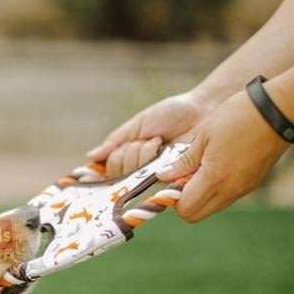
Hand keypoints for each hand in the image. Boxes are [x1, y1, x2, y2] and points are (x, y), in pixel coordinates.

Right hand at [87, 91, 214, 176]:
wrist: (202, 111)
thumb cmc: (172, 114)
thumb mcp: (138, 124)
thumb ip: (115, 141)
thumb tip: (90, 157)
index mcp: (131, 156)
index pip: (110, 166)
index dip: (114, 158)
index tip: (122, 149)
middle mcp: (141, 170)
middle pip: (118, 171)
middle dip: (131, 152)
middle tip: (150, 140)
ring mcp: (155, 177)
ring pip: (132, 176)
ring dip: (143, 155)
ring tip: (159, 143)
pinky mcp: (171, 182)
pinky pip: (152, 181)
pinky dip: (153, 164)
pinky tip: (162, 152)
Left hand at [157, 91, 289, 221]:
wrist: (280, 111)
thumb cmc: (237, 118)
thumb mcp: (203, 136)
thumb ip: (183, 162)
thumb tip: (163, 177)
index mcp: (214, 179)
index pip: (185, 209)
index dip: (172, 198)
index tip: (171, 180)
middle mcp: (230, 190)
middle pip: (196, 214)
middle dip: (184, 201)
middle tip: (183, 176)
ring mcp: (243, 189)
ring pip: (212, 206)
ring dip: (200, 194)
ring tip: (201, 166)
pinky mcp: (253, 183)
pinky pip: (226, 196)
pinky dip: (216, 188)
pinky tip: (217, 164)